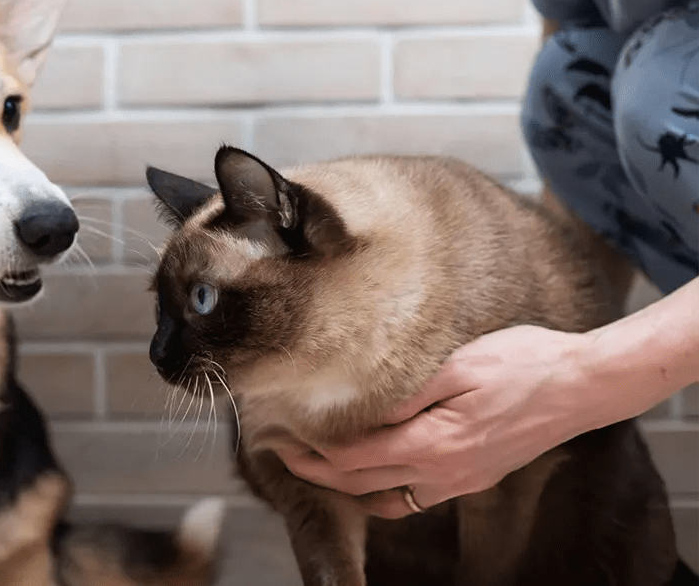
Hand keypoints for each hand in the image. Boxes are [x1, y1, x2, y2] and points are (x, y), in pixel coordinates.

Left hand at [276, 325, 593, 518]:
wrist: (582, 385)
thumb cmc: (523, 364)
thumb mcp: (458, 365)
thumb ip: (405, 392)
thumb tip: (358, 407)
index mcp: (432, 443)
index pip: (352, 458)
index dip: (310, 451)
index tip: (280, 436)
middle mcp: (442, 472)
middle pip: (361, 483)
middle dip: (316, 471)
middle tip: (280, 452)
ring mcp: (459, 480)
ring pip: (386, 498)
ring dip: (347, 485)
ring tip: (316, 464)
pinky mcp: (472, 477)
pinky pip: (415, 497)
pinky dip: (383, 491)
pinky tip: (371, 474)